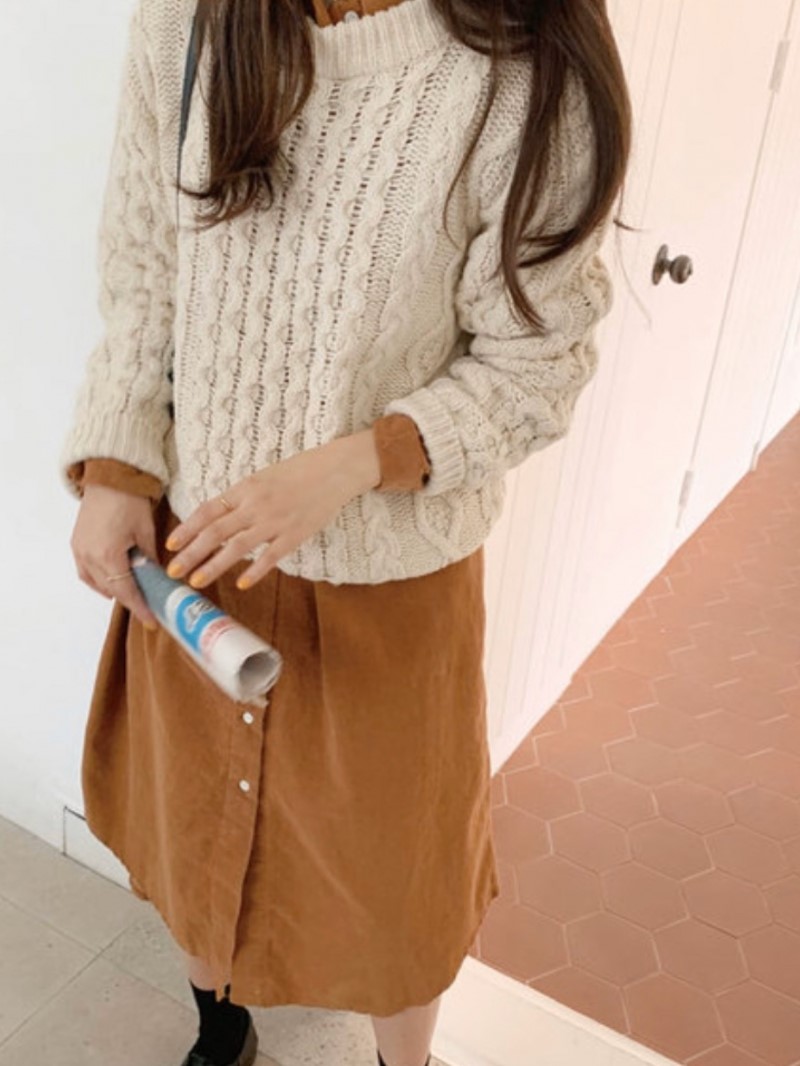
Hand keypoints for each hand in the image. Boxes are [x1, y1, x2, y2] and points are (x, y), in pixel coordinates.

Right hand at [70, 484, 159, 627]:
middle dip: (130, 600)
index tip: (152, 622)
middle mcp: (89, 556)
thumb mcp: (147, 533)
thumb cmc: (131, 501)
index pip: (126, 592)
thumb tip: (156, 580)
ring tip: (134, 593)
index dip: (140, 608)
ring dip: (114, 590)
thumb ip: (149, 560)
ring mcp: (79, 550)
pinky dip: (99, 580)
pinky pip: (85, 572)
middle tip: (148, 607)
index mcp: (108, 555)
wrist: (110, 478)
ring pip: (95, 583)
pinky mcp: (76, 544)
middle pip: (110, 590)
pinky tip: (113, 580)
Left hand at [164, 430, 380, 589]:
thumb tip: (217, 518)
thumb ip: (242, 498)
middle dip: (191, 553)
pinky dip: (256, 571)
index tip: (171, 546)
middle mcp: (255, 505)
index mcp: (245, 489)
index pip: (207, 511)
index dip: (187, 529)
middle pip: (215, 532)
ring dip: (214, 566)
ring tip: (196, 581)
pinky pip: (271, 556)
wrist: (335, 469)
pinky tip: (242, 584)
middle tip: (173, 571)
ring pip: (237, 548)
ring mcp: (275, 521)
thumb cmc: (300, 471)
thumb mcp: (263, 478)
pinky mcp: (295, 534)